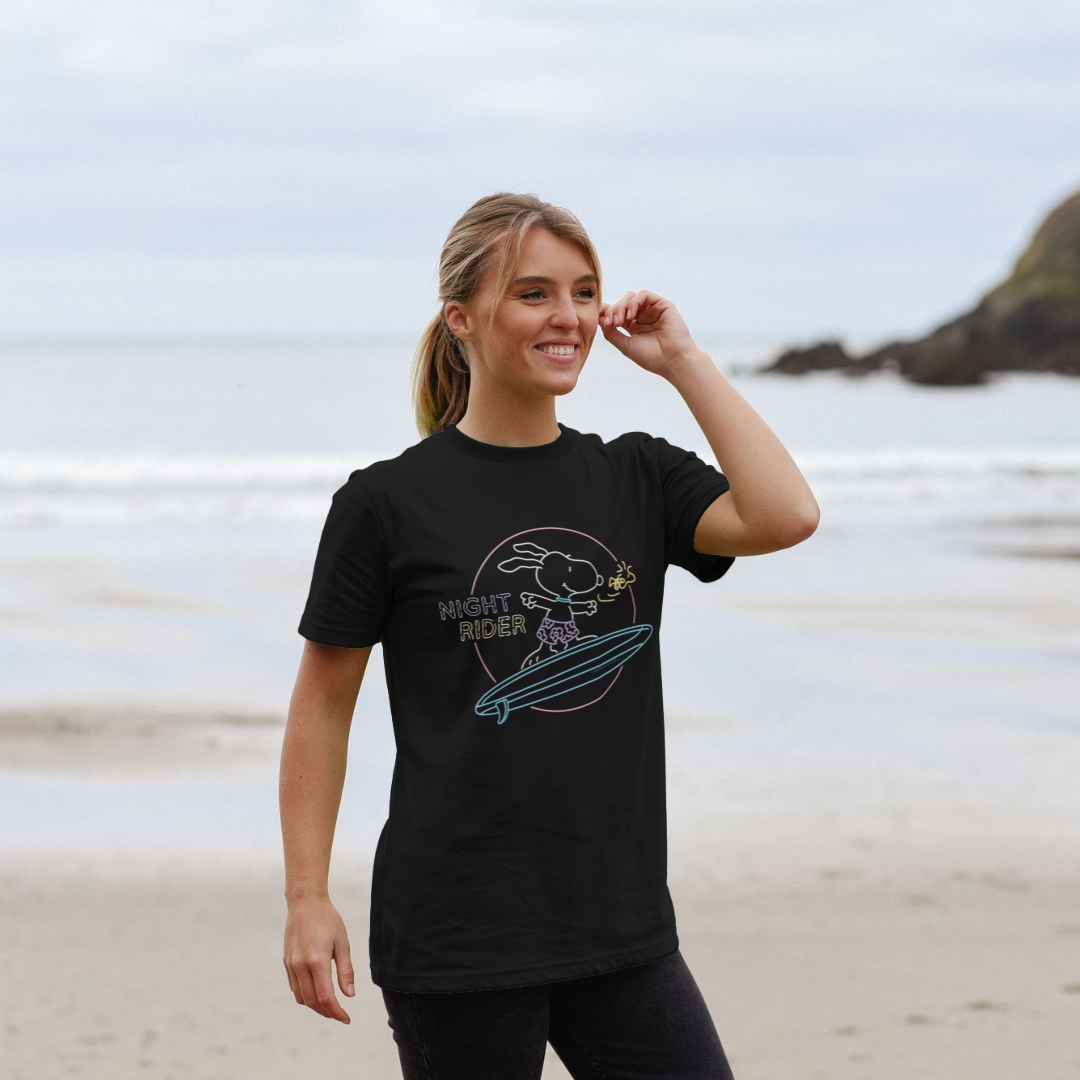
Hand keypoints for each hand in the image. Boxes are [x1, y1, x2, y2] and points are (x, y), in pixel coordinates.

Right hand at [283, 896, 354, 1023]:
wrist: (305, 902)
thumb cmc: (328, 920)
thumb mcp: (343, 942)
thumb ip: (346, 970)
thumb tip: (350, 995)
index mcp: (317, 961)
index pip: (326, 997)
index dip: (337, 1012)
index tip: (346, 1018)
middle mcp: (300, 965)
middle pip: (312, 1001)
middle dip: (327, 1012)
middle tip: (340, 1014)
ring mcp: (291, 965)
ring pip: (301, 997)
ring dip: (315, 1006)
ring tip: (330, 1005)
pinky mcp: (286, 962)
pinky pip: (294, 987)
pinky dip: (305, 995)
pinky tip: (316, 992)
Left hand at [598, 290, 702, 377]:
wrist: (672, 360)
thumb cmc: (651, 357)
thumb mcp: (625, 345)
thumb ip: (611, 333)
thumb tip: (598, 319)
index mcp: (633, 326)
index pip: (616, 312)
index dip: (606, 312)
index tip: (599, 319)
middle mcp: (642, 316)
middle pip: (621, 303)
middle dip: (613, 311)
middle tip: (612, 323)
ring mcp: (652, 310)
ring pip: (630, 297)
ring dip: (622, 306)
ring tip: (621, 321)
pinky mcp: (662, 305)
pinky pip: (644, 295)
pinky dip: (634, 302)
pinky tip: (632, 315)